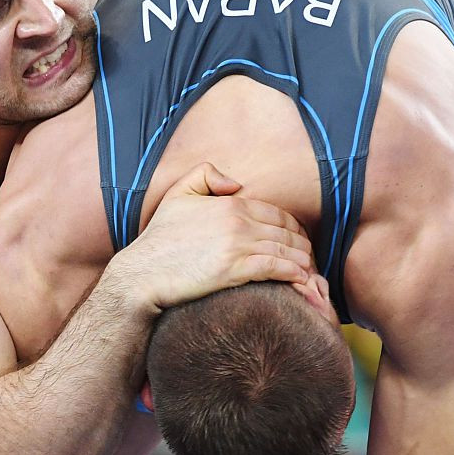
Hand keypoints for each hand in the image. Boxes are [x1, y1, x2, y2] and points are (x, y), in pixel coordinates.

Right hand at [105, 162, 312, 310]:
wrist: (143, 273)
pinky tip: (300, 280)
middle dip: (303, 245)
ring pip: (286, 250)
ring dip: (303, 261)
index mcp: (230, 203)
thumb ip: (205, 174)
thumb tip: (236, 183)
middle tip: (310, 258)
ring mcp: (238, 246)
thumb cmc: (159, 238)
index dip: (293, 227)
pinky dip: (294, 273)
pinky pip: (276, 269)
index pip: (276, 213)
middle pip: (286, 232)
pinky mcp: (235, 270)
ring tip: (309, 272)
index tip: (300, 240)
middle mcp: (238, 221)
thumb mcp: (177, 194)